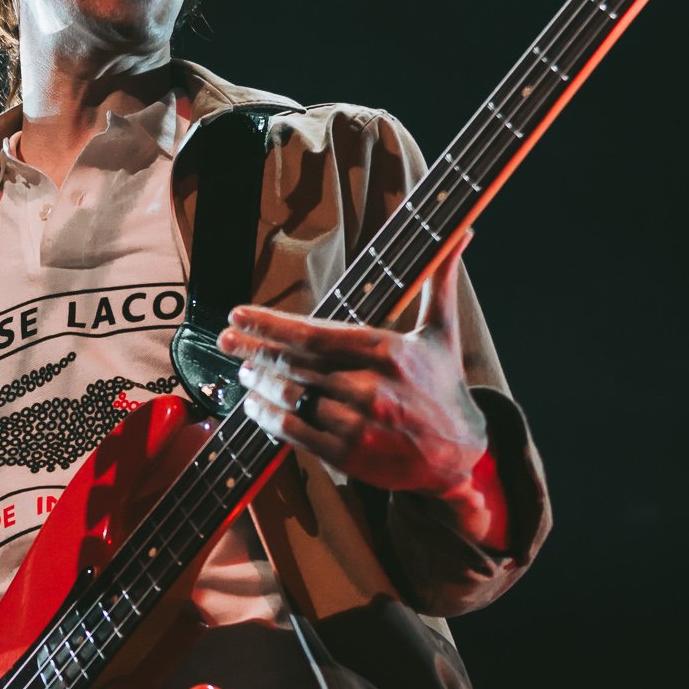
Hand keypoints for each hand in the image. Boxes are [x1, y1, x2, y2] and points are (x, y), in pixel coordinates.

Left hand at [219, 233, 488, 498]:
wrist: (460, 455)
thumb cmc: (444, 386)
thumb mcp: (443, 332)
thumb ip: (440, 282)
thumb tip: (463, 233)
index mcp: (385, 350)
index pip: (312, 333)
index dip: (268, 324)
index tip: (238, 314)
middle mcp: (369, 385)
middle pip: (293, 364)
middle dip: (252, 350)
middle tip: (225, 340)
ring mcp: (357, 423)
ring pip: (290, 397)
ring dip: (258, 383)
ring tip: (242, 372)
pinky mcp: (348, 455)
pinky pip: (295, 433)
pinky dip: (269, 418)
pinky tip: (255, 406)